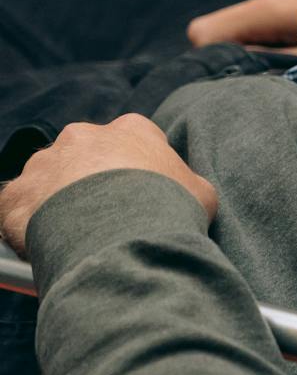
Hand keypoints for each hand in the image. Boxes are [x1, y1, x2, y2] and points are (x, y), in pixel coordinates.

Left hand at [0, 115, 216, 256]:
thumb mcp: (200, 192)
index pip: (131, 142)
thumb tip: (184, 194)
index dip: (135, 172)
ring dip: (57, 202)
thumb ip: (186, 184)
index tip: (139, 197)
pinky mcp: (16, 194)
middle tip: (105, 218)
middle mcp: (81, 137)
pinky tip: (46, 244)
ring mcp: (44, 163)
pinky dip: (27, 225)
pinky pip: (17, 209)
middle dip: (90, 183)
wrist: (122, 234)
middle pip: (83, 157)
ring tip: (76, 236)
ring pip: (47, 181)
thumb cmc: (169, 209)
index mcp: (130, 130)